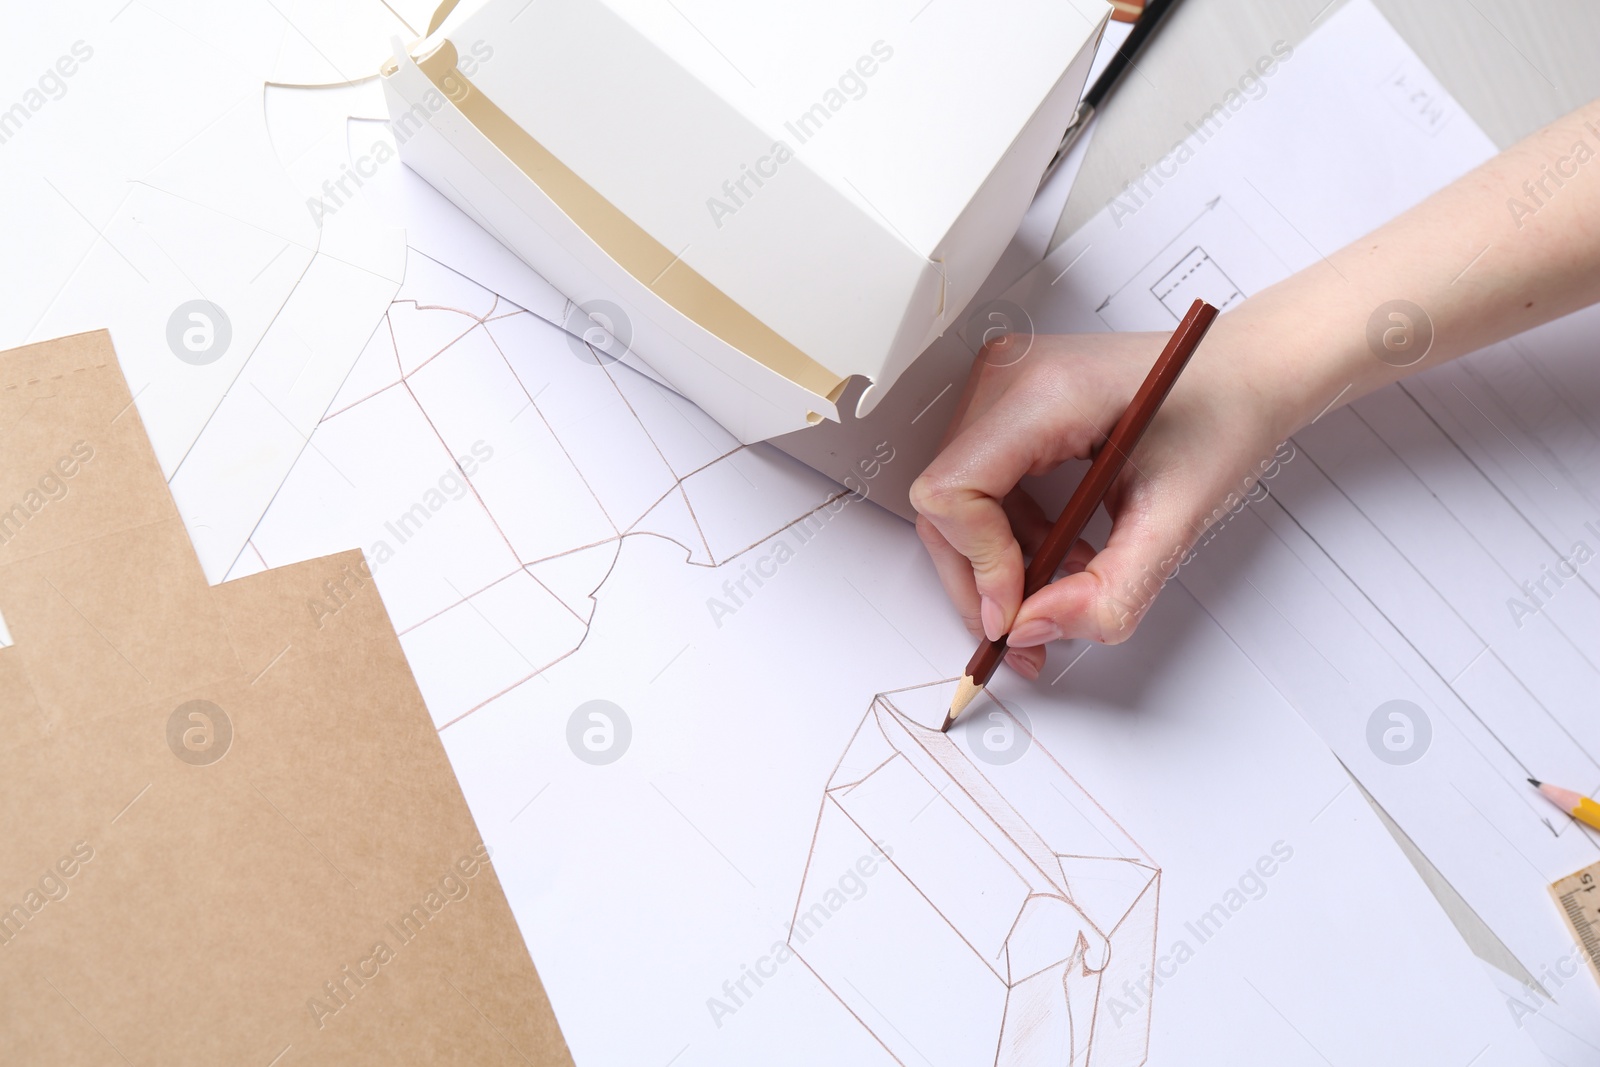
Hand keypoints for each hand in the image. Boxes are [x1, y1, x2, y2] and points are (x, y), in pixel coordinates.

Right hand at [910, 320, 1298, 678]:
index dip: (978, 564)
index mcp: (1046, 393)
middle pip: (943, 502)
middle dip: (981, 579)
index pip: (953, 490)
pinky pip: (977, 486)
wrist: (1249, 372)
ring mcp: (1001, 387)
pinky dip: (1010, 537)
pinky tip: (1062, 553)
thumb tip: (1034, 629)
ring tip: (1066, 583)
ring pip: (955, 501)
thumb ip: (1110, 591)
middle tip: (1026, 628)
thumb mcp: (1178, 519)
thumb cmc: (1226, 414)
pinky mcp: (1008, 405)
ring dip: (1000, 562)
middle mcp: (1008, 379)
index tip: (1018, 611)